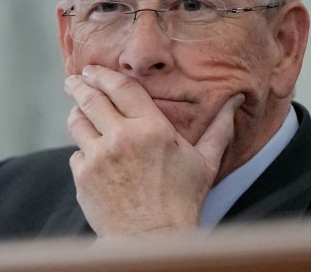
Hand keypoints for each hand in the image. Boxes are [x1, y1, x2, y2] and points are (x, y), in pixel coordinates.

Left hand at [64, 65, 243, 237]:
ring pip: (77, 122)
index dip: (103, 74)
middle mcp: (122, 138)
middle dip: (79, 85)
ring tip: (79, 112)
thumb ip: (219, 127)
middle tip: (74, 80)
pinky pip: (76, 154)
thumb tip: (236, 99)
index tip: (93, 69)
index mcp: (152, 129)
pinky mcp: (83, 178)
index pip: (121, 87)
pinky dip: (83, 152)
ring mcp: (99, 157)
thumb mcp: (205, 162)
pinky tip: (93, 157)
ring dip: (77, 114)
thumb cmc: (182, 202)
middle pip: (91, 99)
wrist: (152, 241)